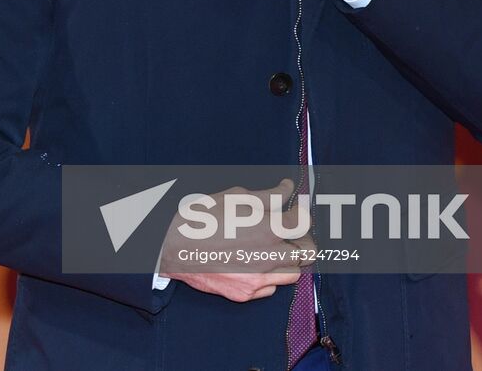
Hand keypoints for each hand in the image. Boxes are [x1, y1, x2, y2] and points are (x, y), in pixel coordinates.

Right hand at [158, 179, 315, 302]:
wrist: (172, 248)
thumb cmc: (201, 218)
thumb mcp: (234, 197)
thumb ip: (268, 195)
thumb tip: (287, 188)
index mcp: (269, 229)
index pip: (305, 222)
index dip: (301, 212)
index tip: (294, 210)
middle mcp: (269, 257)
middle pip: (308, 252)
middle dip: (303, 239)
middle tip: (289, 233)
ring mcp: (259, 279)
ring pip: (293, 274)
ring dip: (287, 260)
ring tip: (270, 250)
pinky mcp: (246, 294)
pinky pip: (271, 289)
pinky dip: (268, 278)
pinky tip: (253, 265)